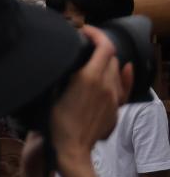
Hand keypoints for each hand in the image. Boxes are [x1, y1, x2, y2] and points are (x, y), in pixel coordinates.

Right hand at [47, 25, 125, 176]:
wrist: (73, 147)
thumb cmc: (57, 119)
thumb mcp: (54, 89)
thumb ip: (64, 70)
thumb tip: (65, 54)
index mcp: (90, 77)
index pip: (104, 47)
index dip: (96, 33)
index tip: (84, 30)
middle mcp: (106, 84)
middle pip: (111, 57)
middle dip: (99, 47)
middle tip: (84, 44)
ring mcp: (113, 97)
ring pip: (117, 70)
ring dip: (106, 61)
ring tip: (92, 60)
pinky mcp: (116, 108)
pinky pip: (123, 86)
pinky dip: (122, 75)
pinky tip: (122, 69)